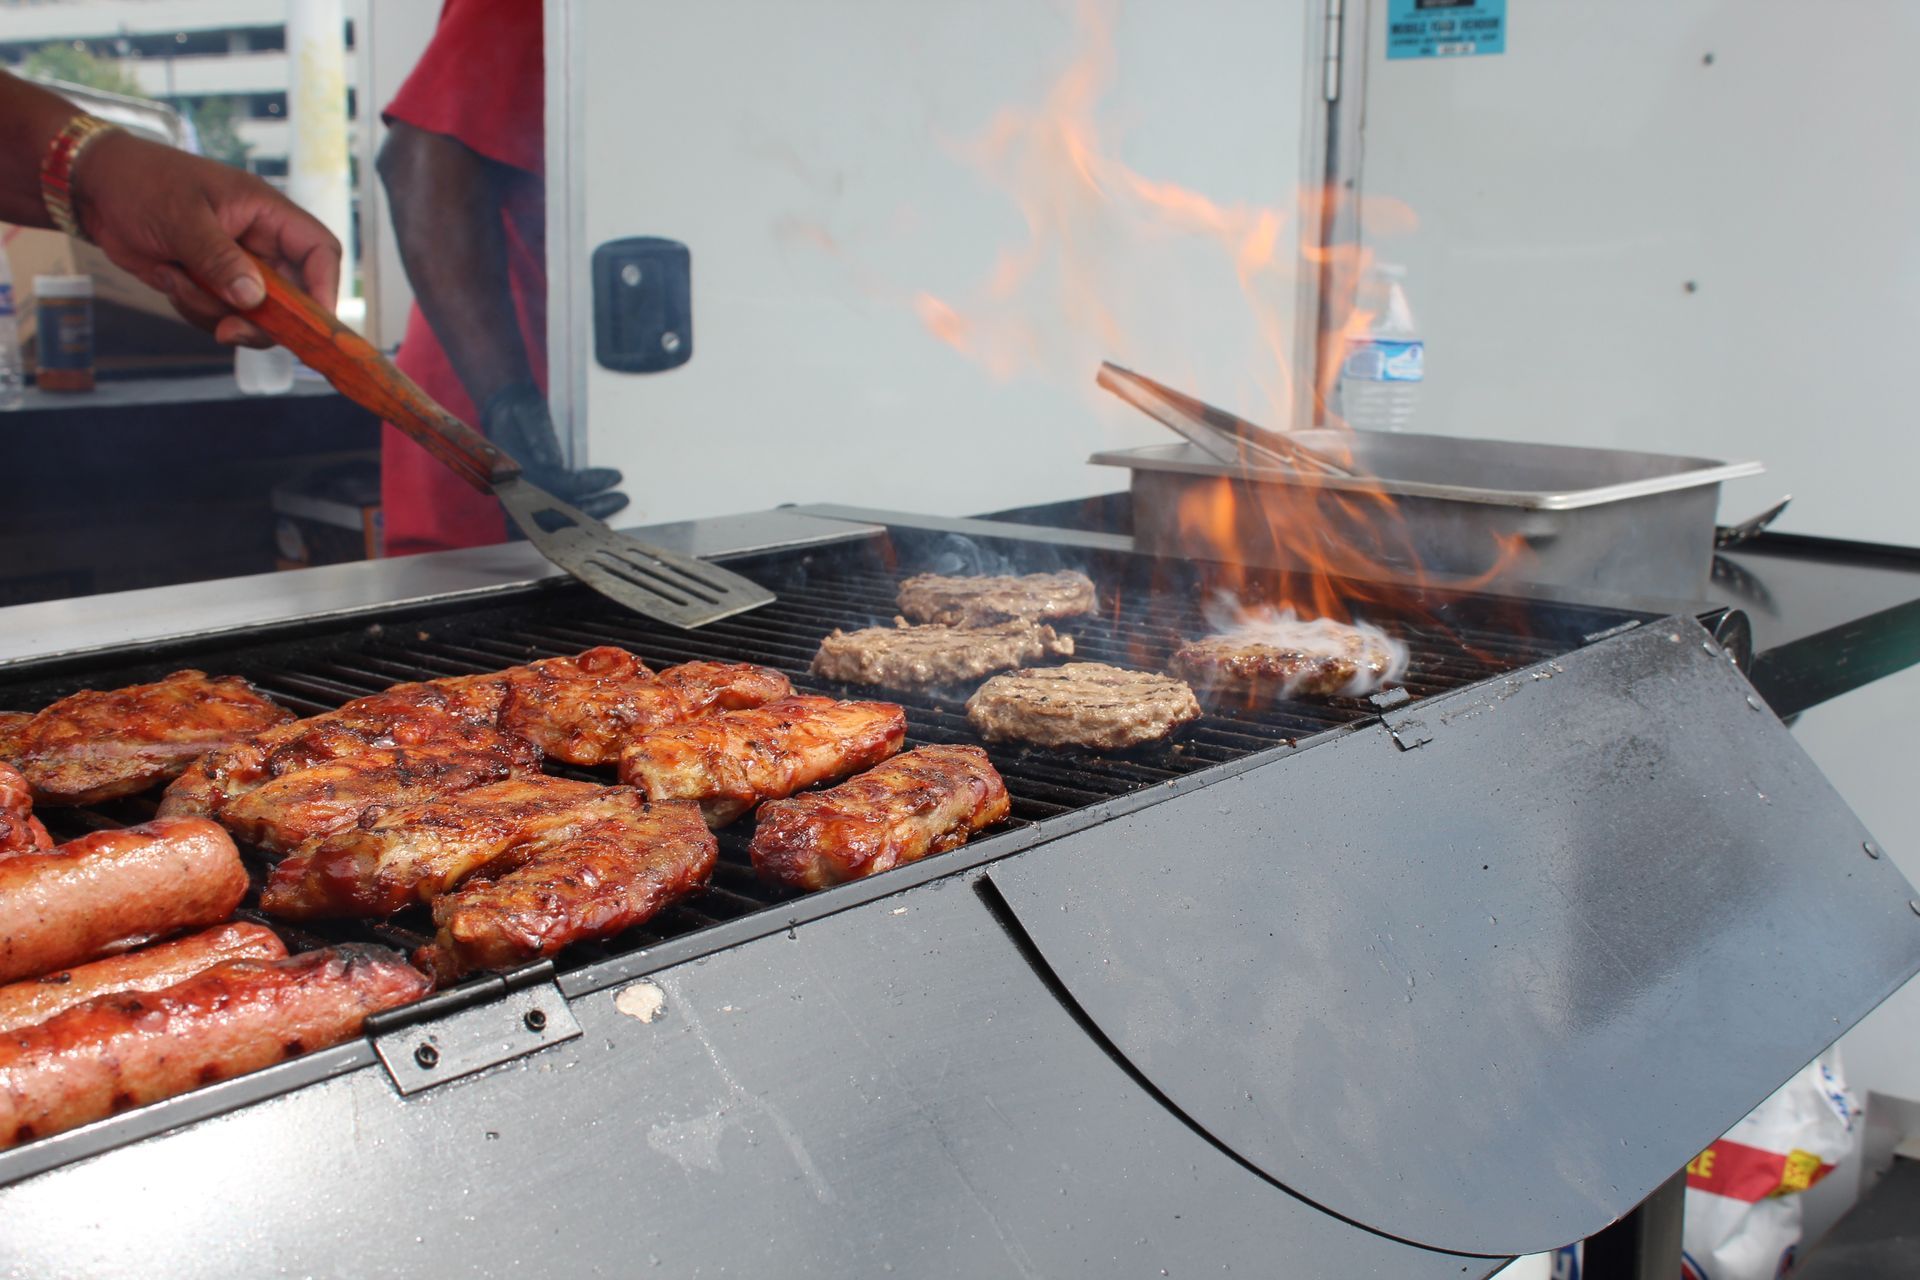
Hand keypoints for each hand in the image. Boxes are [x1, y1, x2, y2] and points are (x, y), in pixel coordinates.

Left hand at [70, 130, 340, 347]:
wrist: (95, 189)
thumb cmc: (142, 183)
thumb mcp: (181, 218)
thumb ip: (219, 258)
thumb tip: (254, 298)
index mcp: (266, 213)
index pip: (319, 251)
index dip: (324, 287)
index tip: (312, 323)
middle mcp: (261, 243)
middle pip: (292, 297)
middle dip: (262, 319)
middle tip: (229, 331)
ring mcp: (237, 267)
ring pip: (254, 314)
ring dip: (215, 311)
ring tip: (175, 278)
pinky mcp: (213, 285)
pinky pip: (222, 316)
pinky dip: (196, 310)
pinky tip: (169, 279)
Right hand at [480, 381, 628, 520]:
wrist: (502, 412)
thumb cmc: (517, 410)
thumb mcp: (526, 410)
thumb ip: (538, 433)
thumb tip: (551, 462)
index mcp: (516, 468)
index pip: (558, 485)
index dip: (588, 484)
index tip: (615, 476)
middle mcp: (519, 489)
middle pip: (561, 510)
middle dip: (596, 507)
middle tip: (623, 498)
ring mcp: (524, 497)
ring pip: (560, 519)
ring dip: (592, 515)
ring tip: (617, 504)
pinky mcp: (531, 499)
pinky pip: (557, 516)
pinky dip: (581, 517)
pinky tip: (601, 514)